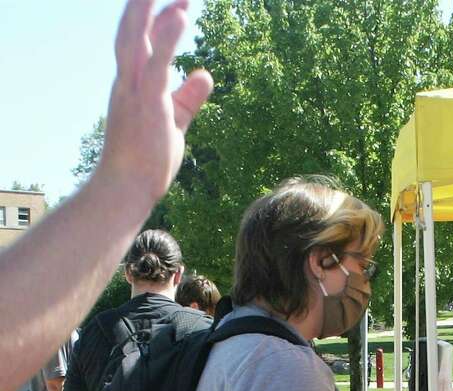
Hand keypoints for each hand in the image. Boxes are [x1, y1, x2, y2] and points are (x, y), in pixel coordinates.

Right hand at [94, 1, 213, 209]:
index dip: (160, 21)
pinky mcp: (147, 104)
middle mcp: (128, 82)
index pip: (144, 44)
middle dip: (147, 6)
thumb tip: (204, 73)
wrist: (127, 189)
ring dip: (151, 11)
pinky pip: (156, 64)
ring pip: (138, 41)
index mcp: (133, 85)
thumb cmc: (148, 159)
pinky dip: (167, 39)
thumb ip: (189, 96)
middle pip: (133, 34)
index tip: (179, 4)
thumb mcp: (175, 120)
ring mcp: (134, 92)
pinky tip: (179, 17)